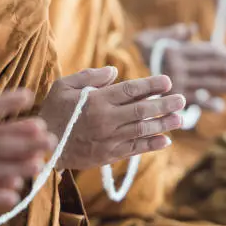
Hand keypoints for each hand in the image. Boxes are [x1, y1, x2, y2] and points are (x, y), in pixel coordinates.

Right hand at [39, 67, 185, 169]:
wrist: (43, 147)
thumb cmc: (53, 113)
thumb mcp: (63, 87)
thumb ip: (89, 76)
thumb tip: (114, 71)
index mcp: (97, 100)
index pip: (131, 90)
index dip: (152, 85)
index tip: (167, 81)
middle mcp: (106, 119)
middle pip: (142, 110)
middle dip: (165, 104)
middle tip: (182, 99)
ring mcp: (109, 139)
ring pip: (142, 130)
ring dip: (163, 124)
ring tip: (180, 119)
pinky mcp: (109, 155)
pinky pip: (135, 149)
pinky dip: (151, 145)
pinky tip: (165, 140)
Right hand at [135, 23, 225, 111]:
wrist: (120, 84)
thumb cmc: (142, 54)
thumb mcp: (149, 38)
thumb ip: (171, 33)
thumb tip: (192, 29)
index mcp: (172, 52)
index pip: (199, 51)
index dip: (217, 52)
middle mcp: (174, 68)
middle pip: (204, 67)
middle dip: (224, 68)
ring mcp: (175, 85)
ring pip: (202, 84)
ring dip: (221, 85)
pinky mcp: (172, 101)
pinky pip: (192, 102)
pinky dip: (206, 105)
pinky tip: (220, 106)